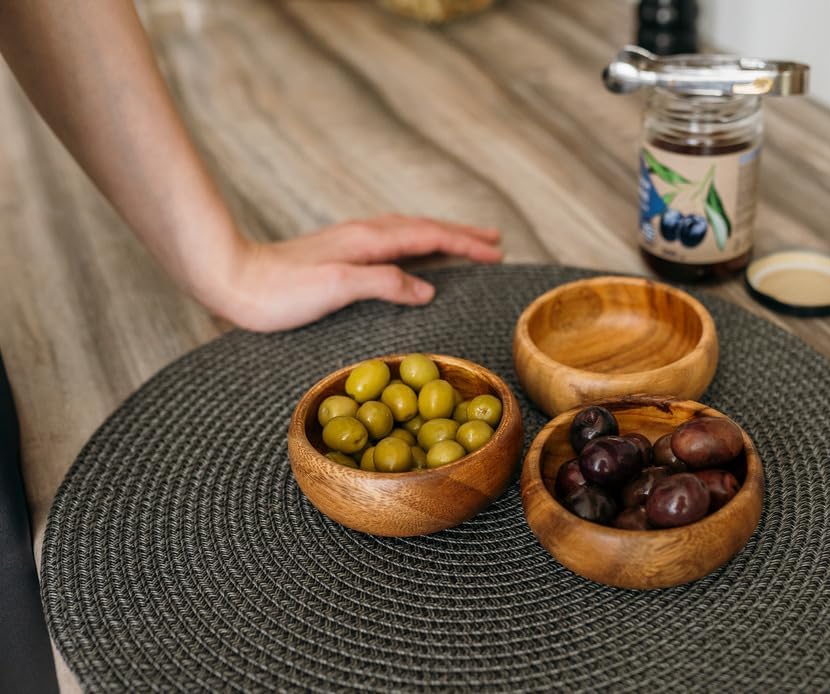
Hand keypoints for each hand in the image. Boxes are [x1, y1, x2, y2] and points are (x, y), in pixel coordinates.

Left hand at [210, 214, 501, 331]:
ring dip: (441, 236)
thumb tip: (429, 289)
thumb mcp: (336, 288)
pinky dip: (417, 244)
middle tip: (495, 240)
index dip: (465, 244)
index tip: (496, 252)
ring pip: (409, 233)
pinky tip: (412, 254)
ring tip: (465, 243)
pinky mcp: (339, 254)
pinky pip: (393, 243)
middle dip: (461, 235)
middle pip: (424, 228)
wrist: (230, 279)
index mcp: (369, 241)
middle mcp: (364, 235)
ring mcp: (351, 242)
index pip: (430, 237)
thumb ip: (384, 283)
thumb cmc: (280, 292)